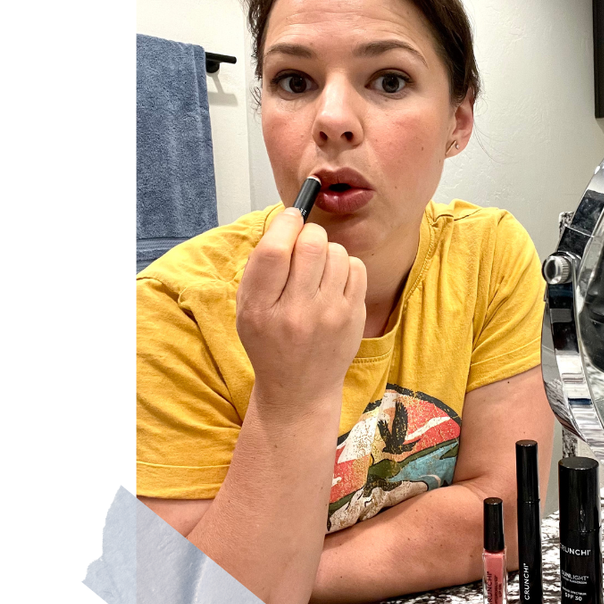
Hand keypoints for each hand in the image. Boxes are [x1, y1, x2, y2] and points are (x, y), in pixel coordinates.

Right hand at [235, 209, 366, 415]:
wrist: (299, 387)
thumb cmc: (270, 341)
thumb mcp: (248, 309)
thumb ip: (261, 267)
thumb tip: (287, 222)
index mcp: (261, 308)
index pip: (273, 251)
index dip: (284, 224)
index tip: (289, 217)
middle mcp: (297, 312)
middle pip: (311, 244)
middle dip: (308, 232)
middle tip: (303, 243)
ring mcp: (330, 315)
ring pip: (337, 251)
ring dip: (326, 250)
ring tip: (317, 269)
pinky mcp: (354, 316)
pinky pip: (356, 267)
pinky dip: (344, 265)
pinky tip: (333, 281)